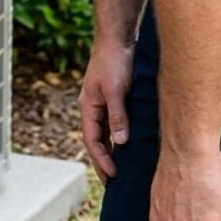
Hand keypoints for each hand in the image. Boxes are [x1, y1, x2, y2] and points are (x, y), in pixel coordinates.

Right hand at [78, 39, 134, 182]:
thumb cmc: (114, 61)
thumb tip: (120, 141)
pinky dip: (121, 136)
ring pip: (106, 133)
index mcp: (89, 107)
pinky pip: (115, 123)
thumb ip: (117, 115)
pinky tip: (131, 145)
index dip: (101, 160)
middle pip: (97, 140)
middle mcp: (93, 107)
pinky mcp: (115, 97)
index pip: (92, 141)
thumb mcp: (116, 89)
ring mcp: (103, 103)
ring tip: (123, 169)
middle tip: (114, 182)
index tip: (113, 177)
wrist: (118, 38)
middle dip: (104, 161)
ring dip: (112, 150)